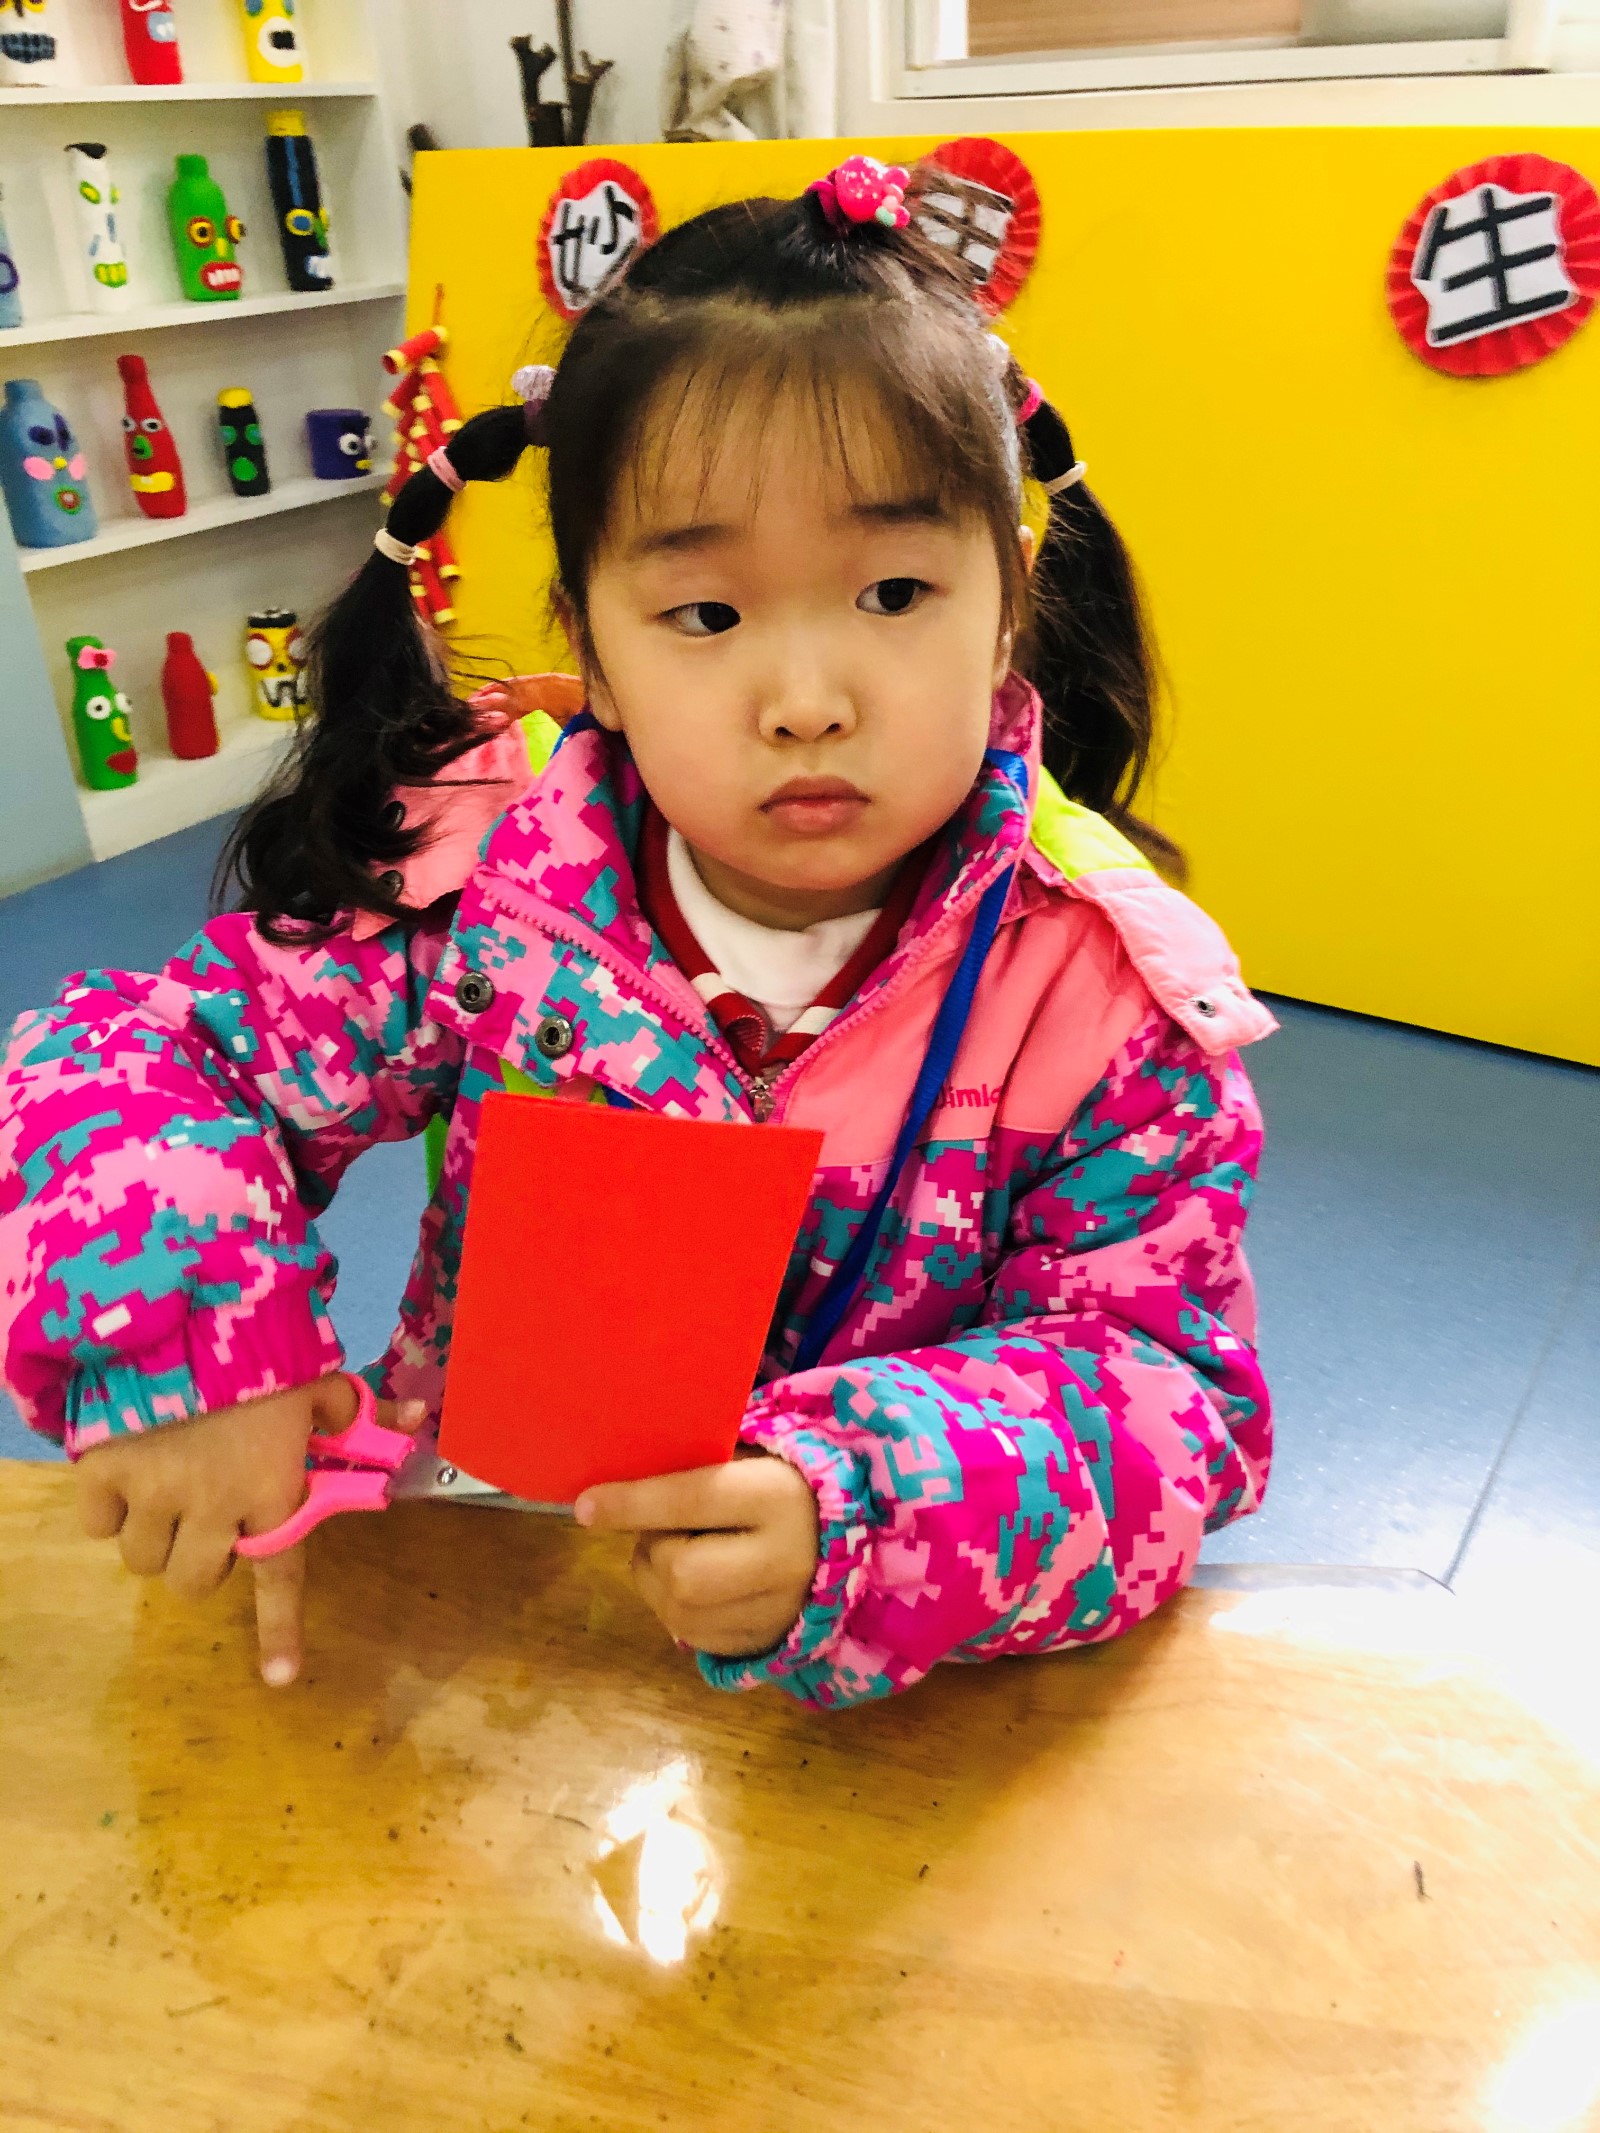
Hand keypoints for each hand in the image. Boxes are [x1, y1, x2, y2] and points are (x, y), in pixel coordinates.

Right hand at [74, 1373, 422, 1688]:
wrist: (181, 1311)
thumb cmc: (261, 1349)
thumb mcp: (318, 1378)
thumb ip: (358, 1410)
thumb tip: (414, 1416)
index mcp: (273, 1491)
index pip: (281, 1576)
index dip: (281, 1630)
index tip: (280, 1679)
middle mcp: (213, 1508)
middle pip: (196, 1582)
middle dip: (202, 1559)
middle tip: (207, 1520)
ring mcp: (153, 1496)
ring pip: (144, 1562)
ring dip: (155, 1538)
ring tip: (164, 1494)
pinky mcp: (102, 1475)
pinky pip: (98, 1524)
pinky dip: (107, 1508)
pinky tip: (125, 1475)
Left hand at [575, 1450, 819, 1658]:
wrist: (841, 1530)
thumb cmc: (776, 1478)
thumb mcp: (745, 1455)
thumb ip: (689, 1465)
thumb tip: (611, 1488)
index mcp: (777, 1496)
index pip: (692, 1499)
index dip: (632, 1503)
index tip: (586, 1506)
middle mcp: (785, 1560)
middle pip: (682, 1573)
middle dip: (652, 1551)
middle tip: (657, 1532)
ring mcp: (779, 1611)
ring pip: (680, 1613)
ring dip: (656, 1582)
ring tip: (675, 1553)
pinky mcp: (766, 1642)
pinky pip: (693, 1638)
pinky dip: (675, 1610)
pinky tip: (692, 1584)